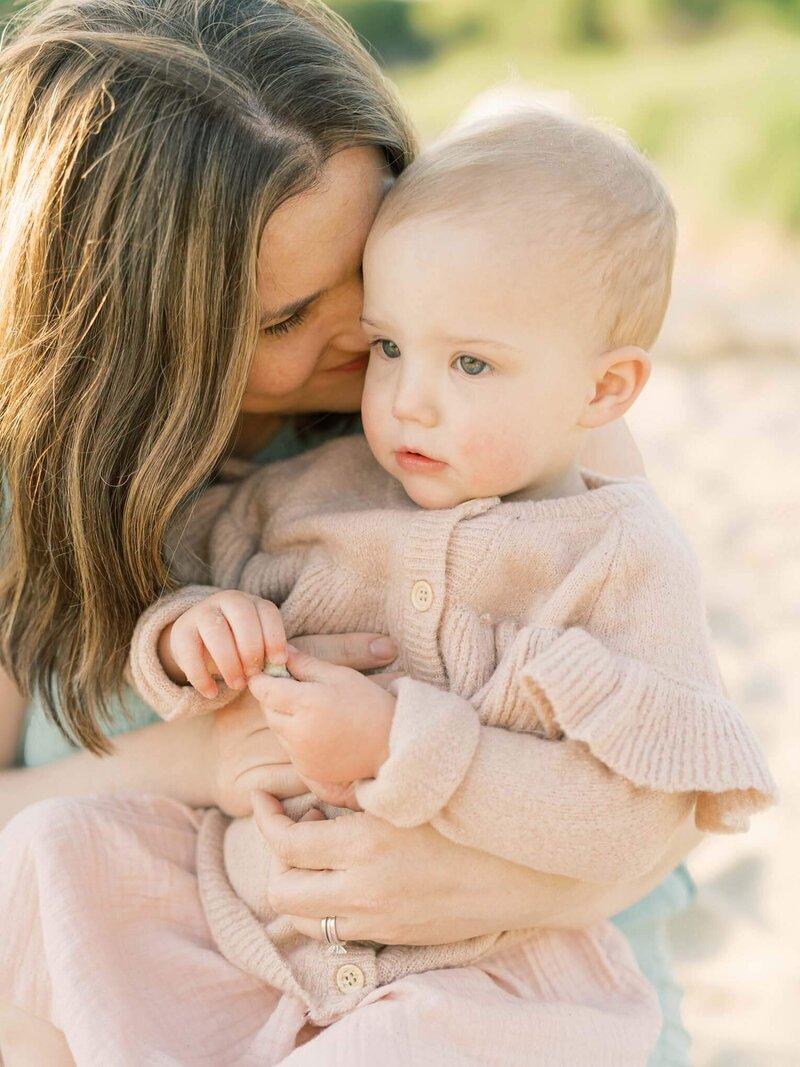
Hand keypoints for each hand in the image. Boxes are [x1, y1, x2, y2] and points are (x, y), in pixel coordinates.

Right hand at [160, 591, 287, 697]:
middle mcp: (227, 601)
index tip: (278, 662)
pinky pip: (190, 652)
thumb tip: (279, 669)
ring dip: (229, 661)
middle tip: (254, 675)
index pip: (267, 611)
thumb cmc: (236, 647)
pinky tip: (212, 693)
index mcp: (251, 603)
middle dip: (251, 648)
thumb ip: (267, 652)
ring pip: (215, 630)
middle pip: (242, 616)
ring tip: (237, 685)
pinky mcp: (181, 631)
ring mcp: (202, 612)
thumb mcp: (255, 645)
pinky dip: (201, 676)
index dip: (274, 636)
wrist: (197, 643)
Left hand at [209, 631, 399, 815]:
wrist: (393, 746)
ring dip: (284, 718)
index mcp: (305, 703)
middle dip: (274, 697)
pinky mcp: (306, 770)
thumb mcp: (340, 676)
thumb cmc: (370, 704)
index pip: (263, 689)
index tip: (269, 672)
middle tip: (294, 687)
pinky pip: (290, 748)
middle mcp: (297, 732)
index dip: (262, 678)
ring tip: (312, 709)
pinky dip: (296, 737)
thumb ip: (307, 664)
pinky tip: (319, 729)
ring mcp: (300, 754)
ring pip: (277, 730)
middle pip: (267, 710)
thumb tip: (282, 651)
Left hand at [252, 794, 701, 945]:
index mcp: (368, 836)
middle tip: (283, 826)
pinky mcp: (396, 936)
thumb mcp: (415, 786)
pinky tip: (342, 878)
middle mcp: (366, 885)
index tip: (262, 795)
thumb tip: (319, 776)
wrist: (530, 864)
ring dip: (295, 887)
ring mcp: (380, 918)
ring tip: (309, 855)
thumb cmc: (472, 808)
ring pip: (303, 919)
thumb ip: (364, 783)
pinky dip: (325, 909)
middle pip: (281, 890)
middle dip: (272, 858)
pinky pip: (336, 933)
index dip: (263, 817)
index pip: (285, 840)